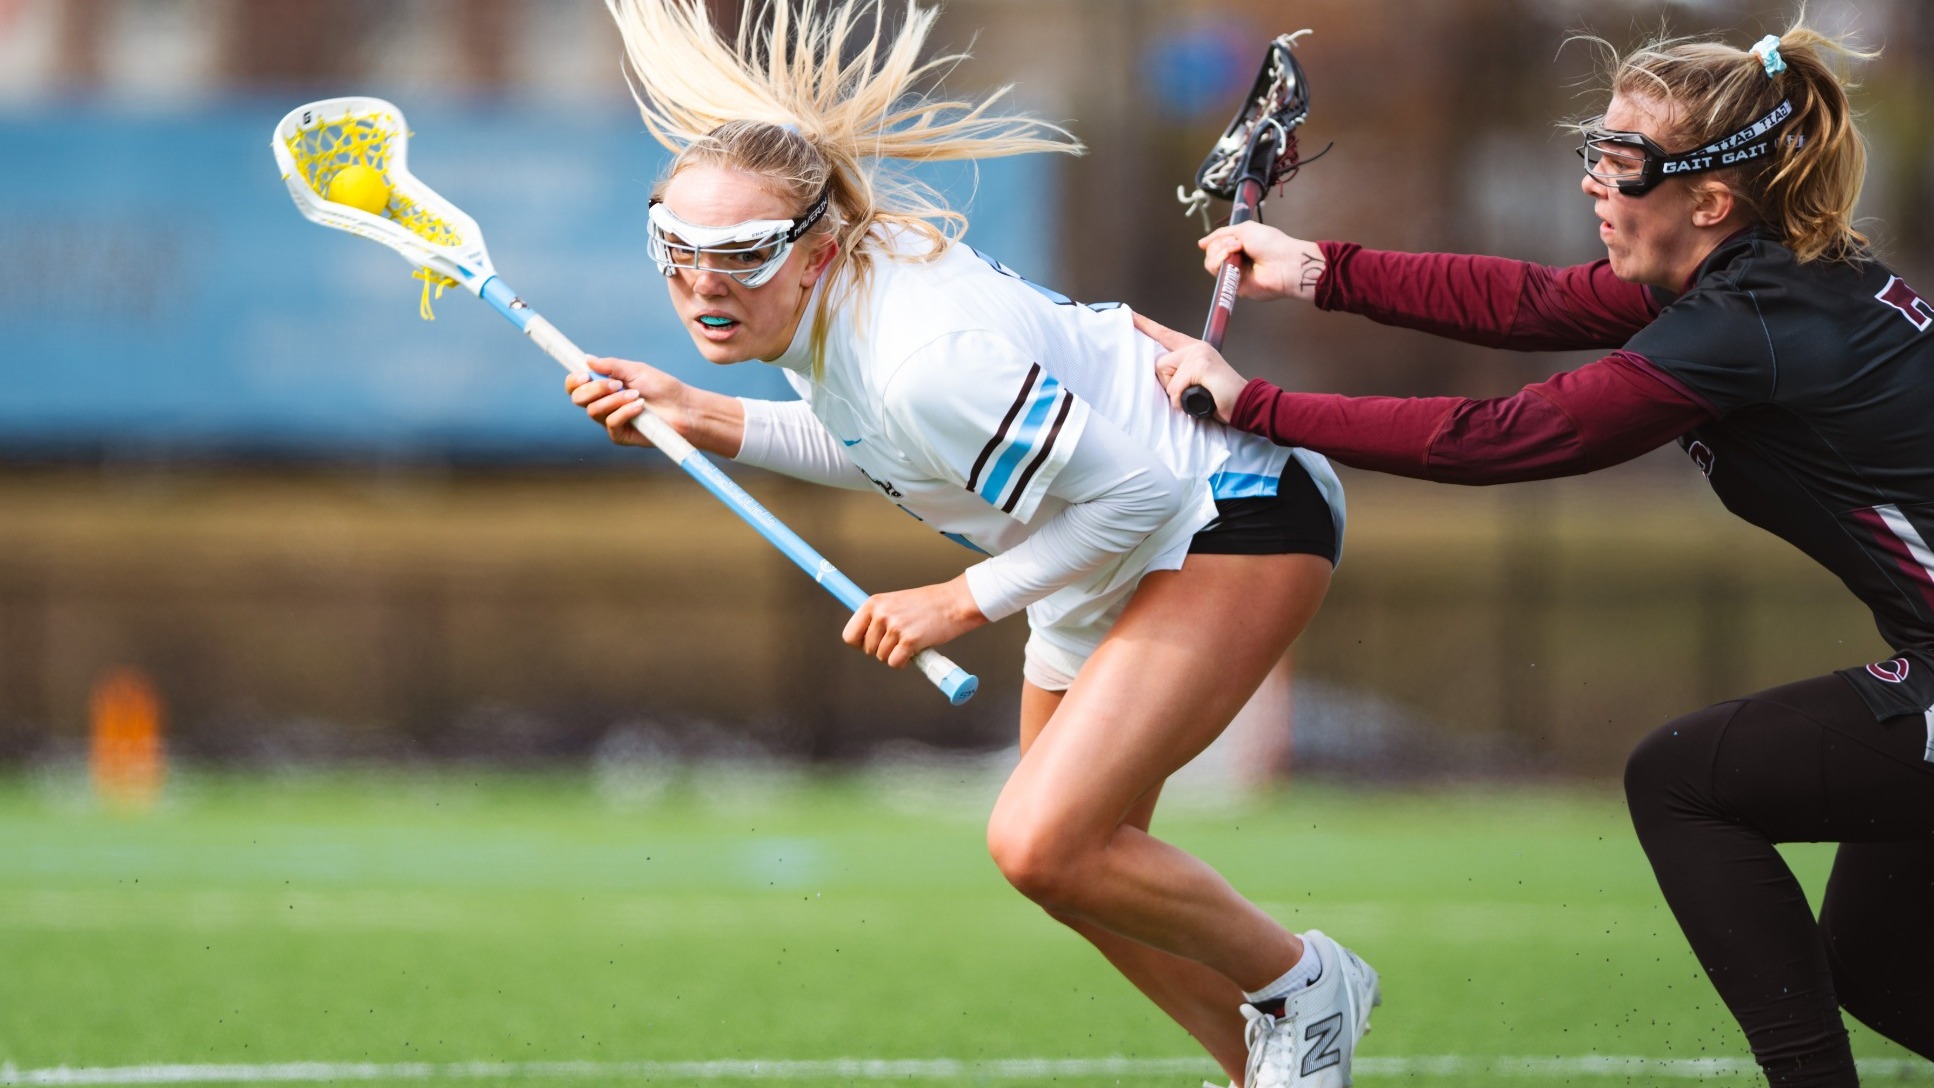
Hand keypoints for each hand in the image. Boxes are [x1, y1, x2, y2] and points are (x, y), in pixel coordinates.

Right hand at [565, 356, 691, 449]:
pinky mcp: (619, 435)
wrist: (682, 408)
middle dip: (595, 389)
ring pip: (594, 411)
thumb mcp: (636, 370)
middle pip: (578, 399)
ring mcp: (610, 421)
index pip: (576, 386)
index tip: (583, 374)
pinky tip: (640, 407)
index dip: (574, 380)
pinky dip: (625, 412)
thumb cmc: (662, 388)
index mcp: (603, 387)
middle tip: (616, 384)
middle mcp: (603, 404)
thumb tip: (587, 359)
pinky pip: (611, 423)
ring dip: (615, 400)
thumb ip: (611, 366)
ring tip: (636, 394)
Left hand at [841, 575, 987, 668]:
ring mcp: (895, 627)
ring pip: (882, 657)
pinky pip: (895, 663)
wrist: (954, 602)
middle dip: (882, 650)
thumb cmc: (928, 604)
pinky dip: (904, 662)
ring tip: (910, 641)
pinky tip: (914, 651)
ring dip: (896, 655)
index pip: (849, 635)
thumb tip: (863, 639)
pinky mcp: (909, 640)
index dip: (860, 644)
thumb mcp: (895, 602)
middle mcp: (881, 614)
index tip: (871, 644)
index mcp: (874, 603)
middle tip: (899, 641)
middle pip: (867, 649)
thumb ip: (879, 617)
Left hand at [1132, 311, 1248, 423]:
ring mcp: (1198, 354)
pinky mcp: (1200, 365)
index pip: (1165, 334)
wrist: (1246, 403)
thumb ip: (1178, 373)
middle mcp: (1195, 347)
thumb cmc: (1219, 397)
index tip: (1129, 315)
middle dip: (1170, 385)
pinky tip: (1200, 399)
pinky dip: (1184, 401)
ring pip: (1166, 378)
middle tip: (1192, 391)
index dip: (1145, 325)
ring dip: (1177, 395)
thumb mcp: (1195, 381)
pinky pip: (1175, 389)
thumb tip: (1160, 375)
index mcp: (1193, 348)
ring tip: (1198, 395)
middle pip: (1159, 365)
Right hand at [1199, 222, 1325, 303]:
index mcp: (1239, 247)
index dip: (1219, 239)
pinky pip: (1216, 272)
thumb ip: (1222, 234)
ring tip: (1237, 248)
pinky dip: (1220, 261)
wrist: (1284, 262)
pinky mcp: (1233, 286)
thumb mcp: (1245, 229)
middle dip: (1220, 244)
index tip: (1231, 237)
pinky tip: (1232, 257)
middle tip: (1237, 243)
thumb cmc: (1271, 243)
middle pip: (1211, 253)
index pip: (1217, 244)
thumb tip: (1200, 243)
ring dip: (1220, 251)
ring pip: (1210, 263)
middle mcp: (1236, 261)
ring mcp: (1234, 274)